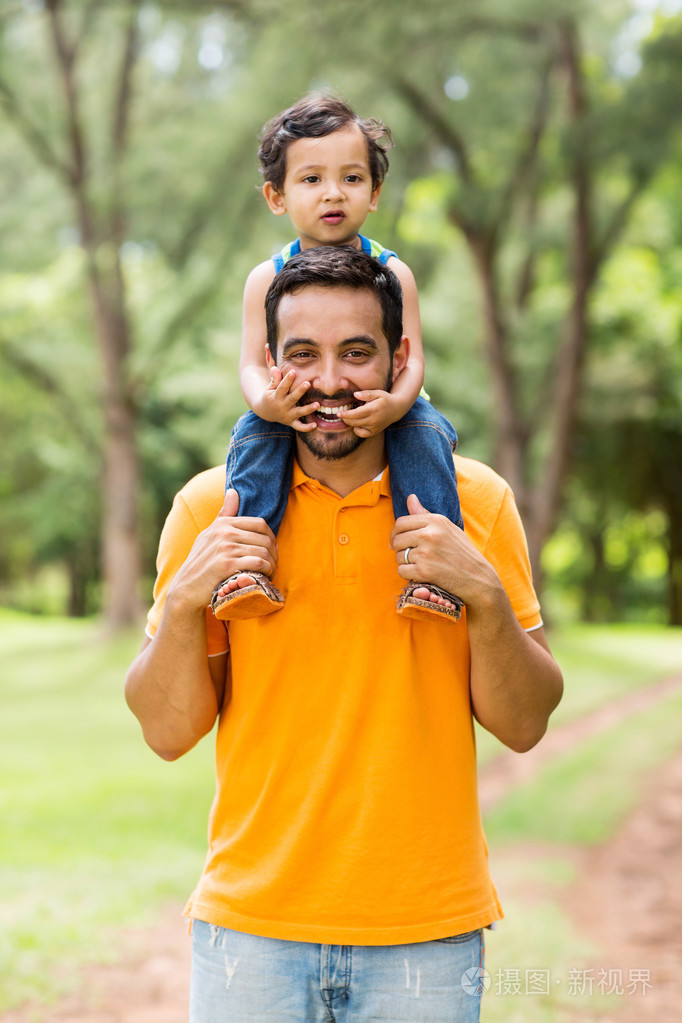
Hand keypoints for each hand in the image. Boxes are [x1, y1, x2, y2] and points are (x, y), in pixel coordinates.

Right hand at [168, 489, 278, 610]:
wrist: (186, 587)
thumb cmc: (200, 562)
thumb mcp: (209, 534)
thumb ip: (224, 514)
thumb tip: (233, 491)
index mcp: (223, 523)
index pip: (260, 523)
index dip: (271, 537)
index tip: (272, 549)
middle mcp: (224, 532)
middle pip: (265, 538)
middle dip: (274, 553)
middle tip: (273, 564)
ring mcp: (226, 548)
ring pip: (264, 552)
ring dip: (272, 564)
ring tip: (270, 571)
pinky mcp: (227, 565)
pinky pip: (258, 563)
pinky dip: (266, 571)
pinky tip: (264, 577)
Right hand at [259, 367, 319, 431]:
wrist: (266, 412)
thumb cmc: (270, 395)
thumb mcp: (270, 386)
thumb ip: (274, 378)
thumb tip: (275, 367)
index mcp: (275, 396)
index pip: (282, 387)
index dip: (287, 380)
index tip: (293, 371)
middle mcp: (282, 406)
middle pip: (292, 398)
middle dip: (299, 391)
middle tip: (307, 383)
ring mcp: (287, 415)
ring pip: (298, 413)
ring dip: (307, 409)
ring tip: (317, 404)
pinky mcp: (291, 422)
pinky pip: (299, 427)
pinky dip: (306, 427)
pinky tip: (315, 425)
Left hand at [340, 389, 402, 436]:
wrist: (396, 409)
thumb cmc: (385, 399)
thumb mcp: (377, 393)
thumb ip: (366, 394)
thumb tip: (355, 395)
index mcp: (373, 409)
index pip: (356, 414)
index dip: (346, 414)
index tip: (338, 413)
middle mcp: (373, 420)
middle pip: (354, 422)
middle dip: (345, 419)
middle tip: (341, 414)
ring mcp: (374, 427)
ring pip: (357, 428)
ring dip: (350, 423)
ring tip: (349, 417)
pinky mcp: (375, 431)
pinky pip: (362, 434)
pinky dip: (357, 429)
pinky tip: (357, 423)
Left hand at [390, 495, 497, 603]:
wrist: (477, 577)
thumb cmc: (462, 552)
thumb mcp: (448, 528)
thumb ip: (426, 514)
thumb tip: (410, 497)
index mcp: (436, 521)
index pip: (401, 522)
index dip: (395, 533)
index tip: (397, 541)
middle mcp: (430, 535)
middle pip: (397, 540)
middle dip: (399, 549)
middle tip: (409, 555)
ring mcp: (426, 553)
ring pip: (399, 557)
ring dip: (405, 563)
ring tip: (420, 564)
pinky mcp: (424, 572)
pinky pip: (402, 571)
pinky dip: (408, 575)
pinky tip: (420, 574)